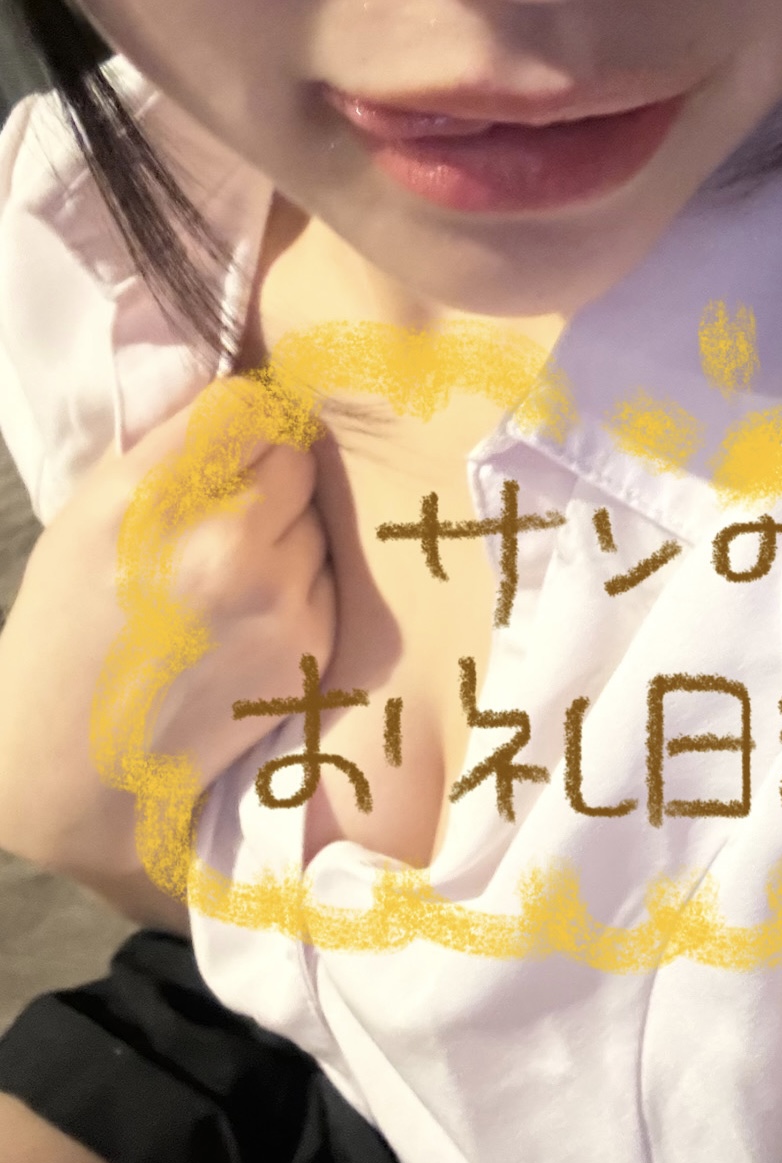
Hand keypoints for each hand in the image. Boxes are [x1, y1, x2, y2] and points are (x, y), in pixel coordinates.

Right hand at [0, 378, 335, 876]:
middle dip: (269, 474)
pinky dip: (301, 582)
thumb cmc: (73, 630)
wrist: (84, 761)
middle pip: (295, 457)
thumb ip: (167, 453)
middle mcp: (228, 540)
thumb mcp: (88, 517)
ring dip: (288, 530)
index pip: (248, 405)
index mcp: (155, 496)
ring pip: (317, 517)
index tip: (234, 440)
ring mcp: (280, 595)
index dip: (245, 420)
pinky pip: (327, 574)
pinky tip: (250, 616)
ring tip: (231, 575)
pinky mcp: (313, 640)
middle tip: (228, 513)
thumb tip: (243, 401)